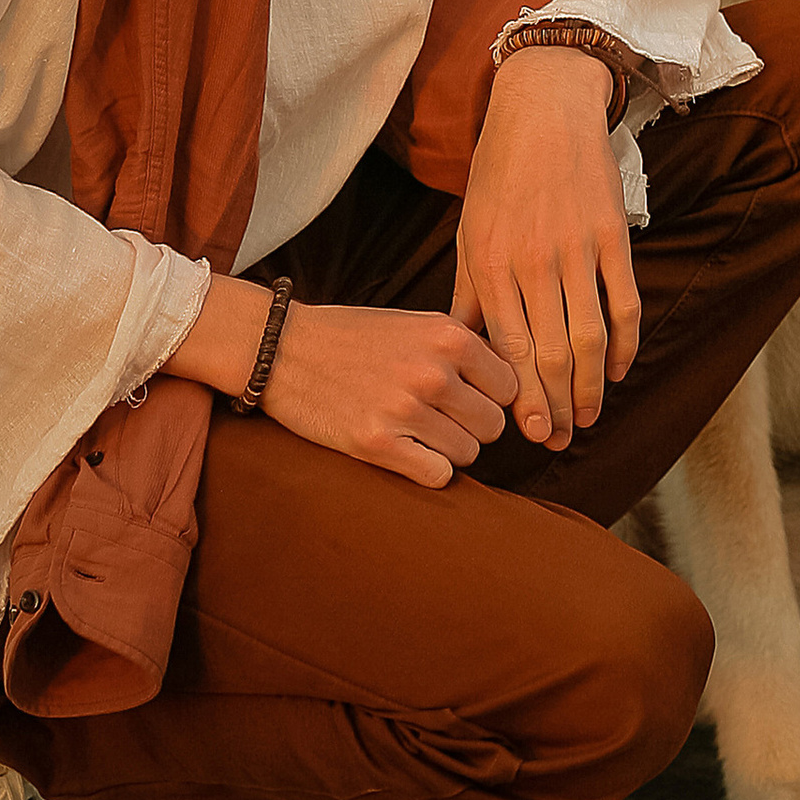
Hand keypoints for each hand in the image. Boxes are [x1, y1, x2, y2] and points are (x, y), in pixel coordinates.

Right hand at [167, 279, 513, 488]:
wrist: (283, 347)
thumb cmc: (353, 337)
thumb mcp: (416, 323)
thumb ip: (464, 349)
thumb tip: (515, 382)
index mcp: (449, 336)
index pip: (510, 386)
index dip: (490, 396)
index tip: (466, 398)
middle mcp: (433, 371)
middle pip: (493, 425)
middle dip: (471, 426)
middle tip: (437, 418)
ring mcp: (405, 408)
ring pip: (468, 453)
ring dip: (447, 449)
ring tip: (415, 431)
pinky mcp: (377, 442)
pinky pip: (438, 475)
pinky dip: (426, 469)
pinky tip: (404, 451)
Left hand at [452, 42, 642, 449]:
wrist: (545, 108)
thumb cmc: (500, 171)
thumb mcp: (470, 229)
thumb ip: (468, 292)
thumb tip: (465, 350)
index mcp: (490, 264)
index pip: (509, 351)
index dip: (522, 398)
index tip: (529, 434)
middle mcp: (532, 262)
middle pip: (551, 355)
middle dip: (557, 405)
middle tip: (561, 439)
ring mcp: (575, 249)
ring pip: (589, 338)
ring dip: (592, 387)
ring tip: (590, 417)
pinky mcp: (611, 236)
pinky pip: (624, 303)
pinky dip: (625, 344)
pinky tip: (619, 370)